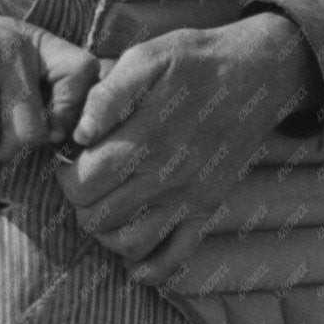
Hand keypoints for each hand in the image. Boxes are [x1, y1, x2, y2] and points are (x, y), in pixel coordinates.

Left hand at [55, 14, 322, 283]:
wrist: (257, 73)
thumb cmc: (196, 60)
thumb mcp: (148, 56)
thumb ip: (108, 94)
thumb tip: (79, 132)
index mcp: (146, 137)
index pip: (86, 182)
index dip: (66, 176)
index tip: (70, 159)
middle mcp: (167, 175)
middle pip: (100, 217)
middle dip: (81, 202)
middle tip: (85, 179)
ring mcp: (189, 197)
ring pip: (131, 244)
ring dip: (106, 232)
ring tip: (105, 205)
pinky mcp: (208, 207)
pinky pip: (176, 257)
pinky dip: (150, 267)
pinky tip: (134, 257)